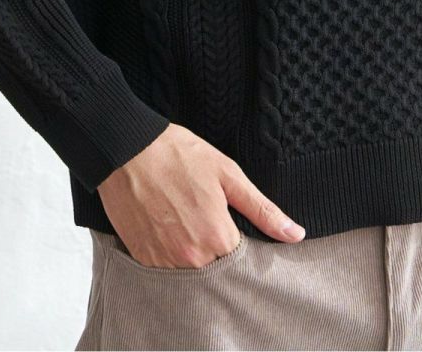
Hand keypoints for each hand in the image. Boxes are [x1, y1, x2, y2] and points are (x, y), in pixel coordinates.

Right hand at [97, 122, 305, 266]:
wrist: (127, 150)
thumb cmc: (178, 155)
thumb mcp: (227, 174)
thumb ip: (262, 209)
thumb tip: (295, 234)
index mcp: (217, 236)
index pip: (242, 259)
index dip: (240, 241)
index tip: (232, 223)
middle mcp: (191, 257)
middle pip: (217, 268)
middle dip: (218, 249)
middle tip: (206, 217)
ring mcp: (164, 261)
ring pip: (191, 271)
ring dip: (194, 253)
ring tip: (186, 219)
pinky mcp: (142, 259)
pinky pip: (165, 269)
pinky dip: (170, 254)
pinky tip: (168, 226)